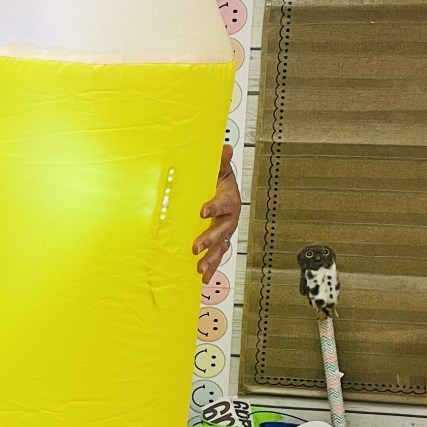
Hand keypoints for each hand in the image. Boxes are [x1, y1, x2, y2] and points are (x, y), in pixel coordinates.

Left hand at [195, 144, 239, 282]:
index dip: (213, 207)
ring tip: (200, 269)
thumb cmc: (219, 181)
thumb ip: (220, 162)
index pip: (222, 204)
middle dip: (209, 240)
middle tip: (196, 247)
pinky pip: (217, 256)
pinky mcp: (219, 242)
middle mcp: (229, 218)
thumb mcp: (219, 169)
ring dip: (211, 259)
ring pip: (221, 247)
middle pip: (221, 231)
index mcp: (229, 199)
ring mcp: (225, 232)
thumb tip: (225, 148)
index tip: (203, 210)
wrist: (226, 192)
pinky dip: (211, 268)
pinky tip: (202, 278)